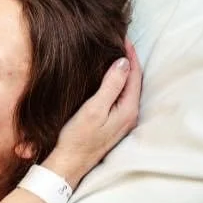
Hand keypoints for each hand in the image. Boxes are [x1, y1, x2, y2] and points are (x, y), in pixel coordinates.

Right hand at [42, 40, 141, 187]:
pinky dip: (117, 82)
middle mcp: (130, 115)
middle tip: (120, 41)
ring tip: (115, 54)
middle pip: (134, 81)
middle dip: (129, 61)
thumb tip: (124, 62)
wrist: (68, 164)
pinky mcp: (113, 123)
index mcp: (129, 110)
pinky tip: (108, 77)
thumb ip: (111, 85)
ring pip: (128, 89)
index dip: (130, 55)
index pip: (134, 75)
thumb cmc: (78, 138)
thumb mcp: (94, 109)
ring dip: (123, 71)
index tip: (123, 38)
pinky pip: (120, 96)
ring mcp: (122, 120)